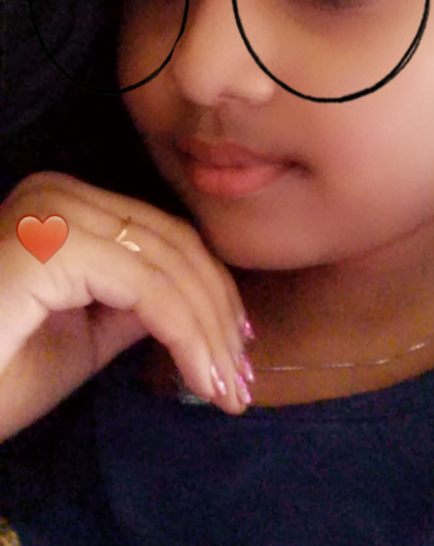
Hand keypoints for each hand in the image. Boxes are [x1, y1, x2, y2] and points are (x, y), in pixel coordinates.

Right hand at [0, 171, 251, 439]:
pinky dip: (185, 333)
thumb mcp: (83, 338)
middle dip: (218, 314)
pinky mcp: (46, 244)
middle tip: (241, 375)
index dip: (211, 290)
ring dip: (209, 331)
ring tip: (228, 387)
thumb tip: (198, 302)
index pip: (163, 237)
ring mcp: (49, 211)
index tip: (238, 344)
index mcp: (65, 206)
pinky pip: (144, 287)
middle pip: (173, 245)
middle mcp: (57, 193)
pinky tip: (202, 375)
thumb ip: (135, 307)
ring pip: (167, 265)